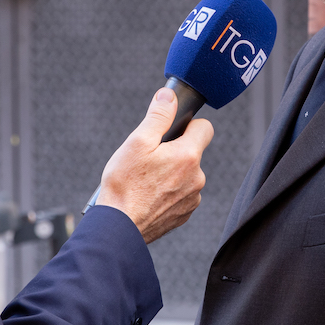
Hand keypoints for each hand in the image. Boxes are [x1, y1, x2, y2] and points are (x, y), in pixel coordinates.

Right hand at [96, 88, 212, 243]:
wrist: (118, 228)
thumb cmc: (124, 186)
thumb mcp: (137, 142)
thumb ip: (158, 116)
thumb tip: (169, 96)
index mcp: (188, 156)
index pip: (205, 128)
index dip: (188, 124)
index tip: (172, 131)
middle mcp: (197, 178)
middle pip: (192, 152)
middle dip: (175, 151)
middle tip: (149, 159)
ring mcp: (192, 199)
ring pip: (187, 174)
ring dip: (172, 173)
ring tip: (146, 180)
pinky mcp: (184, 214)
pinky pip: (182, 194)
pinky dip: (169, 192)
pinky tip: (149, 195)